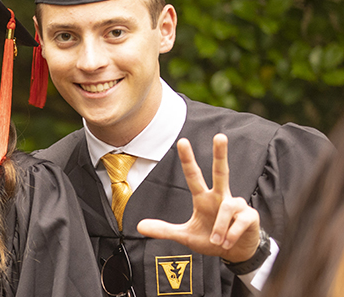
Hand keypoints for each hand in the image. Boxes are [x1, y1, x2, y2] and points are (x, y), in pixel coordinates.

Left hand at [138, 134, 260, 262]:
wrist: (236, 254)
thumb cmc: (212, 240)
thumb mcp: (185, 236)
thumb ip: (164, 230)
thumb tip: (139, 226)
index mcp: (204, 199)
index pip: (194, 176)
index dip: (188, 160)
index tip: (182, 141)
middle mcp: (221, 197)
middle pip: (222, 172)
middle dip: (221, 154)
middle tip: (219, 136)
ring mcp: (238, 205)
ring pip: (227, 208)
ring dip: (219, 228)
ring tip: (216, 241)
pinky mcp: (250, 216)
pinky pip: (239, 223)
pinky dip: (230, 235)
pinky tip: (228, 243)